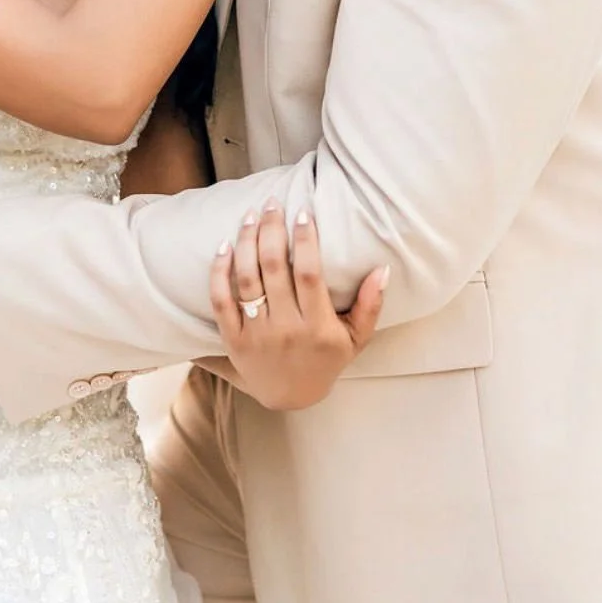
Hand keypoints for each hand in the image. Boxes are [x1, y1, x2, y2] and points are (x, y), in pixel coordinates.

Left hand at [208, 199, 385, 410]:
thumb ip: (370, 305)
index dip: (306, 241)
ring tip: (250, 215)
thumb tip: (382, 269)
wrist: (290, 399)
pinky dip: (219, 272)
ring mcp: (256, 334)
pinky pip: (221, 300)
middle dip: (272, 230)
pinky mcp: (233, 339)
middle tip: (272, 203)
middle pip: (274, 269)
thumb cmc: (326, 361)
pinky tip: (224, 246)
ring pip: (247, 280)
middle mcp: (286, 330)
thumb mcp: (356, 339)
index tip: (303, 212)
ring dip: (246, 242)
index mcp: (318, 327)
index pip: (310, 275)